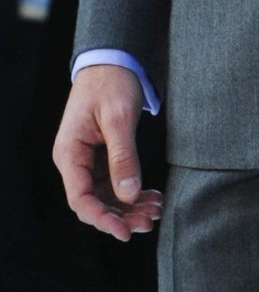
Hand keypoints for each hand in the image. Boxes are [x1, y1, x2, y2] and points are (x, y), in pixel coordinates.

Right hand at [53, 67, 161, 240]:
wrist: (113, 59)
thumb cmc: (111, 82)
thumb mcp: (119, 118)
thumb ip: (123, 156)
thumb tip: (129, 195)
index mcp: (70, 153)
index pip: (80, 199)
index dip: (101, 219)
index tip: (124, 232)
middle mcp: (75, 161)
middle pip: (94, 202)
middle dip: (121, 215)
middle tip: (150, 221)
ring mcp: (88, 160)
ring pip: (106, 196)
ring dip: (129, 206)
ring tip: (155, 210)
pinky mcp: (102, 156)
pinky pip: (115, 183)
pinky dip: (132, 192)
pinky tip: (152, 196)